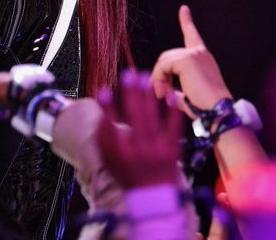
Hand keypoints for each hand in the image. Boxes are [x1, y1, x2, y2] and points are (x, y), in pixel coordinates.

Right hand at [97, 70, 182, 188]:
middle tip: (128, 74)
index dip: (107, 107)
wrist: (154, 200)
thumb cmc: (130, 177)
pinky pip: (174, 127)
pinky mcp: (173, 151)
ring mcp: (157, 151)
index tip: (104, 89)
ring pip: (152, 118)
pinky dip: (173, 110)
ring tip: (145, 78)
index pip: (110, 127)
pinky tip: (171, 94)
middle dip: (131, 93)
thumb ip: (105, 140)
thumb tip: (101, 114)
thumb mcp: (111, 162)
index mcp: (120, 155)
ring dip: (148, 96)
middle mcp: (138, 152)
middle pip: (134, 117)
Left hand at [152, 4, 232, 117]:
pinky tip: (164, 93)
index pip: (193, 36)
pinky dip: (159, 79)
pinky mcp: (187, 59)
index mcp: (203, 58)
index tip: (183, 9)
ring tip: (163, 95)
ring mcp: (194, 54)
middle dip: (160, 74)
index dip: (187, 21)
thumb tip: (164, 91)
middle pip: (168, 56)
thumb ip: (176, 89)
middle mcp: (200, 52)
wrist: (217, 111)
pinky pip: (163, 65)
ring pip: (164, 61)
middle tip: (161, 94)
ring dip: (159, 79)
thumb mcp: (189, 96)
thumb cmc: (205, 108)